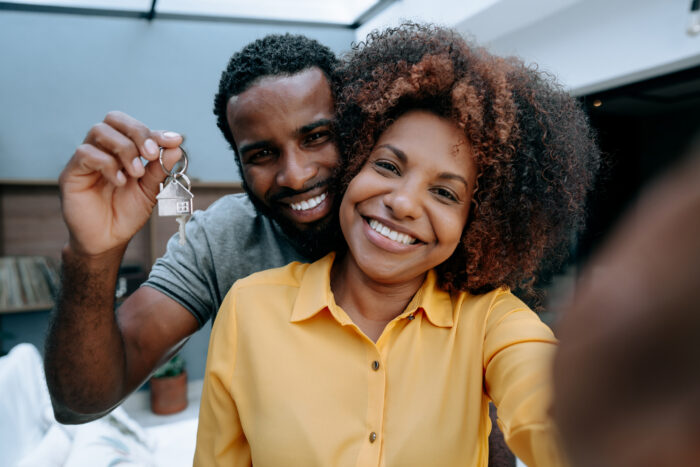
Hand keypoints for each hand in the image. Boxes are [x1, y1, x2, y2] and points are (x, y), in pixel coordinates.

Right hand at [59, 111, 183, 255]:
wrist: (108, 240)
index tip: (173, 141)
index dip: (156, 132)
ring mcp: (87, 159)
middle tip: (150, 154)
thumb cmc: (127, 213)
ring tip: (136, 173)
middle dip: (137, 132)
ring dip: (124, 149)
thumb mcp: (150, 191)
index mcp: (124, 150)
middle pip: (114, 119)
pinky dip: (107, 164)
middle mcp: (104, 149)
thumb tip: (176, 147)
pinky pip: (85, 153)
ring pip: (99, 131)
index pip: (136, 128)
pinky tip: (119, 181)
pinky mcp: (72, 172)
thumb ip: (160, 169)